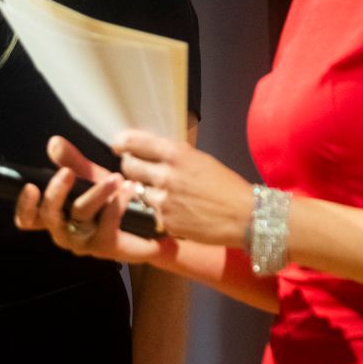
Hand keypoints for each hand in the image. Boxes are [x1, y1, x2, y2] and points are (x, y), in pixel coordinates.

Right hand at [15, 137, 170, 264]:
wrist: (148, 222)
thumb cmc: (113, 201)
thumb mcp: (90, 177)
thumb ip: (71, 161)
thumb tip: (54, 142)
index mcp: (55, 216)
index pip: (28, 218)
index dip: (25, 206)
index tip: (31, 187)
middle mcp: (64, 232)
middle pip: (49, 215)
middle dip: (56, 192)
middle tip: (67, 172)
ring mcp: (83, 243)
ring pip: (80, 215)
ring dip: (96, 193)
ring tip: (115, 178)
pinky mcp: (106, 248)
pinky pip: (106, 226)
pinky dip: (117, 205)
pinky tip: (129, 190)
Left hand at [112, 130, 253, 247]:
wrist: (244, 216)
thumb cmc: (226, 186)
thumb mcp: (201, 160)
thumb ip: (174, 156)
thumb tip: (151, 152)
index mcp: (177, 154)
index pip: (135, 142)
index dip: (122, 143)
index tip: (118, 146)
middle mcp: (166, 175)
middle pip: (129, 167)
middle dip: (131, 167)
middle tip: (138, 170)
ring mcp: (163, 200)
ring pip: (137, 191)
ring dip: (144, 191)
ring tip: (162, 194)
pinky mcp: (164, 221)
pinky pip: (149, 212)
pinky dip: (156, 210)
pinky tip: (173, 210)